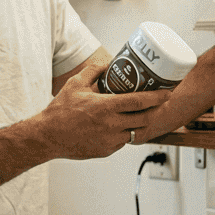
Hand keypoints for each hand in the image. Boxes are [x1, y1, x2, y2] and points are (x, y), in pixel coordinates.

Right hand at [36, 63, 170, 158]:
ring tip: (140, 114)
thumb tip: (108, 63)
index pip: (140, 101)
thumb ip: (93, 70)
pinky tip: (120, 126)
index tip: (167, 93)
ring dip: (140, 123)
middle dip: (155, 110)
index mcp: (105, 107)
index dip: (157, 97)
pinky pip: (122, 141)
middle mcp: (111, 125)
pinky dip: (125, 133)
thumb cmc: (60, 111)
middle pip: (144, 118)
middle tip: (160, 103)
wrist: (47, 137)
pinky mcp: (106, 151)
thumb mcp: (75, 84)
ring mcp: (110, 140)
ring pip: (135, 131)